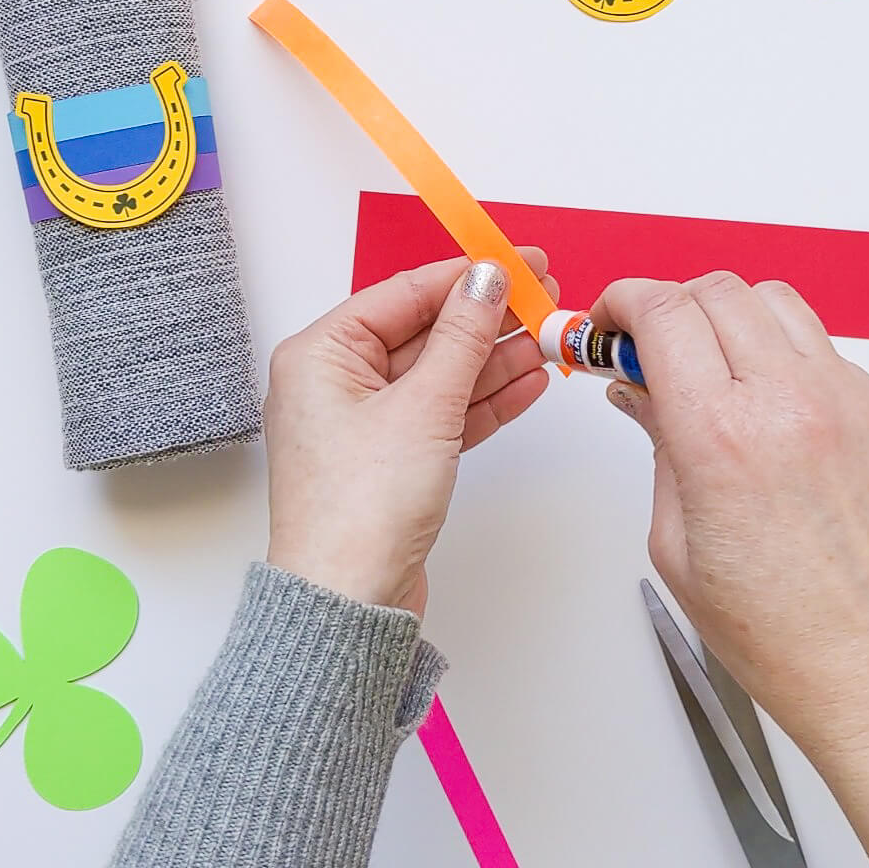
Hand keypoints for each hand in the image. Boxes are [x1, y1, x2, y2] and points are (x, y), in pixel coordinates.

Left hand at [265, 251, 556, 617]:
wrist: (348, 604)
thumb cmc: (358, 512)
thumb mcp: (423, 407)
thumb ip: (462, 337)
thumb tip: (486, 280)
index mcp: (320, 356)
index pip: (402, 294)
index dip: (464, 276)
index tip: (518, 262)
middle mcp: (335, 384)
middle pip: (423, 333)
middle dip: (485, 318)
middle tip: (544, 297)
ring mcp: (364, 426)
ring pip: (439, 375)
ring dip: (493, 358)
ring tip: (548, 337)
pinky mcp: (391, 462)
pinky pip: (443, 415)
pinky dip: (483, 400)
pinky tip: (527, 381)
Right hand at [593, 273, 868, 771]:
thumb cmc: (788, 637)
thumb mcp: (677, 546)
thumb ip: (657, 448)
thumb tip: (641, 392)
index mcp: (724, 437)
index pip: (662, 311)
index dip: (621, 301)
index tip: (609, 321)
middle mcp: (794, 405)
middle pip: (716, 290)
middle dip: (669, 307)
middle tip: (649, 349)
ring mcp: (852, 404)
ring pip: (777, 304)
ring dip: (730, 320)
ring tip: (714, 373)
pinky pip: (827, 354)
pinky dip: (787, 363)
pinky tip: (772, 415)